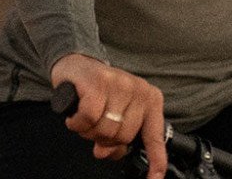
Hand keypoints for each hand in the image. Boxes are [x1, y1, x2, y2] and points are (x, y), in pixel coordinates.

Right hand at [51, 53, 167, 178]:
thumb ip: (117, 137)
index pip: (154, 136)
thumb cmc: (97, 91)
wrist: (76, 64)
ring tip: (85, 117)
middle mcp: (138, 90)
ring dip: (88, 131)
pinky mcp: (98, 83)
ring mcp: (119, 84)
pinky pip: (88, 119)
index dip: (156, 160)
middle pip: (122, 137)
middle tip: (95, 126)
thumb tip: (104, 153)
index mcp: (149, 99)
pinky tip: (75, 115)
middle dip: (103, 139)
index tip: (155, 178)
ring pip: (105, 129)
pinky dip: (77, 123)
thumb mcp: (115, 113)